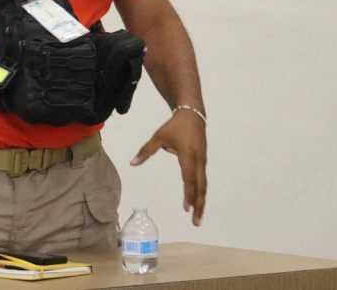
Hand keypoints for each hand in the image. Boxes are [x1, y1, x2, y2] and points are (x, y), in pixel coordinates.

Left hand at [130, 109, 206, 224]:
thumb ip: (146, 151)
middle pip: (200, 187)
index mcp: (188, 156)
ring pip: (204, 185)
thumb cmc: (174, 126)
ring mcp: (203, 161)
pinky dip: (201, 192)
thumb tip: (132, 163)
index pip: (189, 179)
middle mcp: (198, 161)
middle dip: (199, 205)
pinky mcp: (203, 160)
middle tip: (195, 222)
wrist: (193, 114)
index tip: (186, 209)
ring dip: (201, 201)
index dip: (188, 195)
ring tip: (197, 217)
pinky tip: (197, 201)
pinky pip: (203, 180)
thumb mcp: (159, 137)